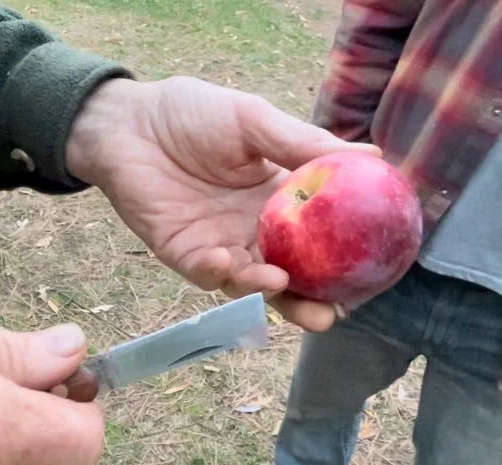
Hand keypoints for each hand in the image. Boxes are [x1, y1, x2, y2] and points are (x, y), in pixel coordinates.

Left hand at [66, 77, 378, 330]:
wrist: (129, 121)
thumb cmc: (192, 113)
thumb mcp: (254, 121)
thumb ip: (303, 144)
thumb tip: (373, 157)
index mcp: (279, 200)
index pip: (319, 238)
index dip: (342, 258)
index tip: (372, 274)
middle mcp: (254, 230)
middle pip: (291, 275)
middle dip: (310, 300)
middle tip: (332, 315)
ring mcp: (220, 246)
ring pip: (251, 284)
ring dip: (267, 291)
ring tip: (282, 285)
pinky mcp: (184, 255)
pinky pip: (206, 274)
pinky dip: (218, 272)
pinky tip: (226, 260)